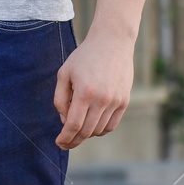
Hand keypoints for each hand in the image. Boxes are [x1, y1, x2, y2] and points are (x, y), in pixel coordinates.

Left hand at [52, 25, 133, 149]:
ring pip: (98, 130)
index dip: (65, 137)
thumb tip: (65, 120)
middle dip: (73, 140)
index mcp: (84, 92)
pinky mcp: (124, 101)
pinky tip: (92, 126)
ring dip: (86, 134)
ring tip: (77, 130)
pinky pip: (111, 125)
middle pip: (86, 131)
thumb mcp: (64, 73)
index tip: (59, 142)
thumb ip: (60, 98)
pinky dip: (100, 130)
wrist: (112, 42)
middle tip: (65, 143)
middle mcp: (101, 99)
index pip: (73, 125)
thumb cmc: (85, 56)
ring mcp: (115, 101)